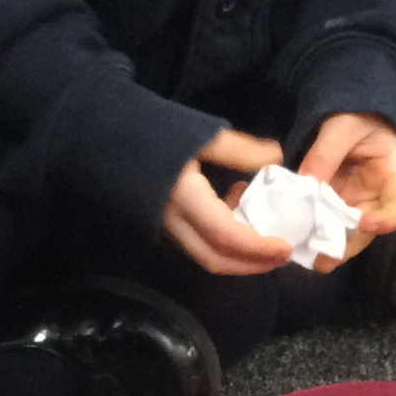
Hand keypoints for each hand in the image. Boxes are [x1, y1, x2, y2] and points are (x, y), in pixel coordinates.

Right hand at [163, 128, 289, 274]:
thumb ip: (239, 150)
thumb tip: (276, 156)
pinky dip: (223, 241)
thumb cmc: (154, 131)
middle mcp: (173, 222)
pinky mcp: (163, 226)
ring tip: (265, 232)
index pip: (225, 236)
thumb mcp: (201, 134)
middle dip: (253, 263)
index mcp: (184, 198)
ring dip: (239, 254)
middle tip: (282, 254)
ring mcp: (166, 228)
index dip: (258, 247)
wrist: (109, 138)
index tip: (286, 247)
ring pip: (207, 256)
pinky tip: (235, 213)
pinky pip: (198, 244)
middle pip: (216, 259)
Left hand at [294, 113, 395, 269]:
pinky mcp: (337, 206)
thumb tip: (307, 183)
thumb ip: (326, 152)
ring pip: (347, 232)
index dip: (388, 220)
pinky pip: (328, 223)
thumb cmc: (356, 116)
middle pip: (371, 229)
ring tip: (308, 257)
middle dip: (348, 245)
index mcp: (393, 172)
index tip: (365, 225)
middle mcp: (378, 196)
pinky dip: (314, 233)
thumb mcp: (342, 126)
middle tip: (325, 259)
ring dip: (329, 245)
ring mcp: (357, 203)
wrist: (350, 115)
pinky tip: (297, 241)